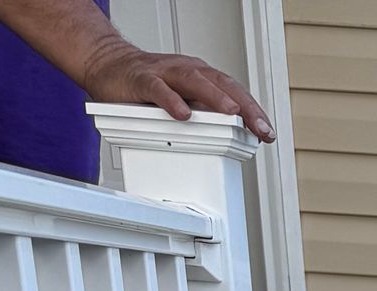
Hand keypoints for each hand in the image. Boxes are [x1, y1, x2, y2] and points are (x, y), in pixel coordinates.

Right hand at [76, 32, 274, 138]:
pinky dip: (170, 100)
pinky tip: (182, 114)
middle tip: (261, 128)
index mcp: (200, 77)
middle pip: (221, 85)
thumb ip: (204, 116)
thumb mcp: (183, 100)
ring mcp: (164, 74)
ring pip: (194, 82)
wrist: (108, 64)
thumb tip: (232, 141)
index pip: (233, 91)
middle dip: (245, 107)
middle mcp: (187, 71)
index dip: (252, 110)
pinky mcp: (140, 79)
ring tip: (232, 114)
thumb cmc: (149, 85)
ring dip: (215, 98)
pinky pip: (157, 89)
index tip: (268, 133)